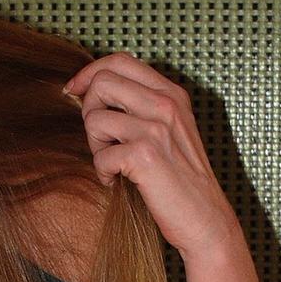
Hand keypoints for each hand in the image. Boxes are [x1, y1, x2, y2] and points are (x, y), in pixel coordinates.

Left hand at [61, 54, 241, 263]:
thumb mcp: (170, 131)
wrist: (205, 220)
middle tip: (102, 139)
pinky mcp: (145, 156)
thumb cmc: (182, 181)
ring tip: (112, 164)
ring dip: (95, 145)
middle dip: (89, 110)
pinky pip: (100, 155)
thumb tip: (94, 92)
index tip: (75, 91)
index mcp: (172, 94)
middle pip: (102, 82)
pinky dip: (102, 172)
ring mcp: (156, 128)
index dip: (90, 73)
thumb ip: (142, 106)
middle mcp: (165, 105)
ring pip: (94, 118)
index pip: (120, 61)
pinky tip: (116, 181)